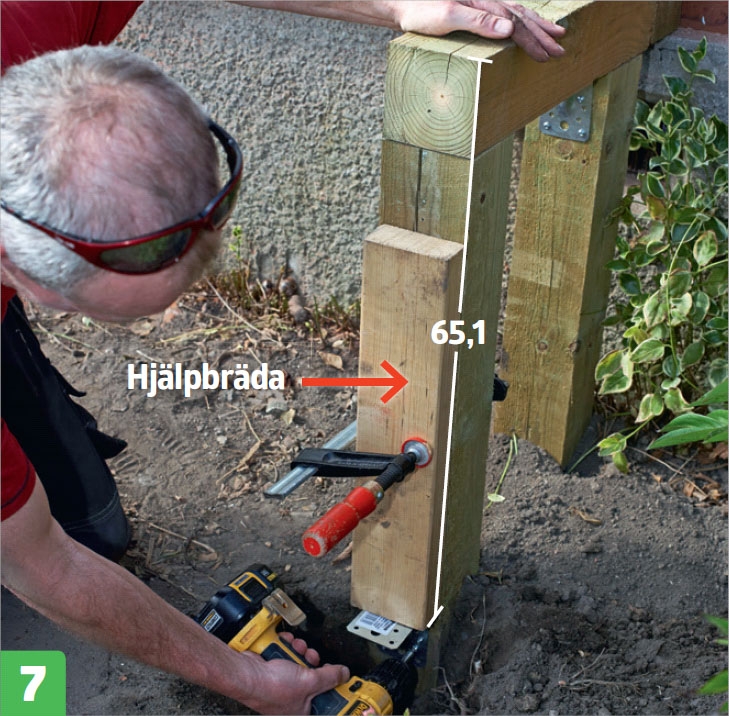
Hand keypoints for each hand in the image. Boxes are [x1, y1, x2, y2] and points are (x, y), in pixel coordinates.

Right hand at [234, 633, 349, 713]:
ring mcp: (284, 681)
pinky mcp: (276, 667)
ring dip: (300, 651)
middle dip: (313, 661)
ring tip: (295, 649)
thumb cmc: (270, 687)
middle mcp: (293, 697)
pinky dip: (289, 646)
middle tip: (311, 658)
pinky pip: (290, 653)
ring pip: (302, 661)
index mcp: (302, 709)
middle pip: (315, 675)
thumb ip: (329, 676)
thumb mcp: (308, 681)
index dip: (334, 686)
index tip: (343, 677)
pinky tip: (286, 645)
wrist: (245, 672)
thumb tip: (343, 674)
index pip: (326, 699)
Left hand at [391, 1, 565, 61]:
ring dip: (537, 25)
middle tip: (561, 50)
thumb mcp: (447, 17)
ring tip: (555, 32)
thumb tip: (509, 29)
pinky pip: (505, 14)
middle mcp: (487, 1)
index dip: (534, 42)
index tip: (548, 57)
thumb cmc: (420, 11)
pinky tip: (522, 25)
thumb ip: (478, 22)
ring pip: (517, 13)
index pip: (516, 25)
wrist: (401, 1)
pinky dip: (519, 20)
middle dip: (542, 35)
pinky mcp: (473, 8)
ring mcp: (481, 4)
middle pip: (522, 17)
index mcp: (485, 5)